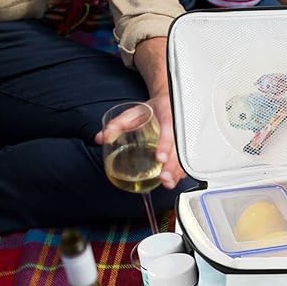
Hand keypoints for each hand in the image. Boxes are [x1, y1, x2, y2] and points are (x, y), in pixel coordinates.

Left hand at [95, 37, 185, 189]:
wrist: (168, 102)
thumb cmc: (152, 108)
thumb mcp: (134, 112)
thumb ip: (118, 124)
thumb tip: (101, 138)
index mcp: (167, 116)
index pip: (169, 131)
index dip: (165, 145)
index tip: (160, 157)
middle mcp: (178, 128)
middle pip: (179, 148)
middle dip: (172, 165)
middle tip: (163, 177)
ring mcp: (182, 138)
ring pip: (184, 156)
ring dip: (177, 171)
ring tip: (168, 183)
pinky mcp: (183, 146)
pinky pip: (185, 159)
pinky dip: (180, 171)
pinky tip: (174, 180)